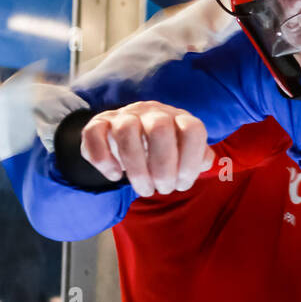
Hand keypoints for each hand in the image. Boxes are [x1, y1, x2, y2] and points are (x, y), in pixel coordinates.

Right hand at [80, 101, 214, 196]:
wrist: (126, 134)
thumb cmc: (162, 148)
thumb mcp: (184, 152)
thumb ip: (199, 157)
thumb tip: (206, 161)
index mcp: (177, 118)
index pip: (193, 129)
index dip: (191, 161)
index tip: (183, 183)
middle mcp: (152, 112)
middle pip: (159, 129)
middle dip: (163, 168)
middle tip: (163, 189)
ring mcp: (124, 115)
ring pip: (126, 131)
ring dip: (136, 168)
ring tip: (144, 189)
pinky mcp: (99, 124)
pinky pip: (94, 134)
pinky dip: (104, 160)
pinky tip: (115, 176)